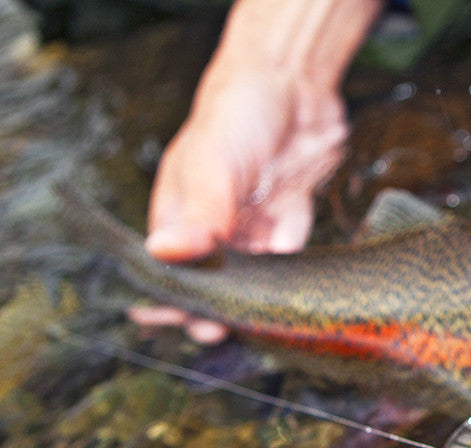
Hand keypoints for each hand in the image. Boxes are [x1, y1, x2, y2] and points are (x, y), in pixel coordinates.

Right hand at [136, 0, 382, 342]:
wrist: (296, 85)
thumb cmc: (239, 113)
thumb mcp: (213, 164)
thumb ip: (199, 213)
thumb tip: (167, 253)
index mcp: (178, 213)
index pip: (171, 269)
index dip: (176, 300)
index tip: (190, 325)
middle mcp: (214, 226)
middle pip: (212, 283)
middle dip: (218, 310)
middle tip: (225, 331)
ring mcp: (252, 227)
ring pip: (251, 280)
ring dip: (255, 302)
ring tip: (260, 324)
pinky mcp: (289, 224)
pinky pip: (288, 264)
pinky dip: (290, 282)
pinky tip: (295, 300)